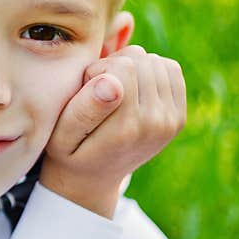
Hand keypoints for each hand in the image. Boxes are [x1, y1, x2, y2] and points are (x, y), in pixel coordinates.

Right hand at [40, 45, 186, 217]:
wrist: (91, 179)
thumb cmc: (68, 151)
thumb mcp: (60, 136)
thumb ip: (82, 110)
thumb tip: (112, 82)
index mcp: (125, 129)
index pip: (123, 66)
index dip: (98, 68)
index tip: (85, 88)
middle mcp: (155, 125)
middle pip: (141, 60)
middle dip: (115, 66)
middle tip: (97, 91)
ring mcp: (171, 121)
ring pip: (156, 61)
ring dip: (132, 67)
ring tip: (113, 90)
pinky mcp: (178, 117)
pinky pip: (170, 70)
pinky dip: (150, 71)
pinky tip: (132, 88)